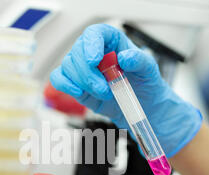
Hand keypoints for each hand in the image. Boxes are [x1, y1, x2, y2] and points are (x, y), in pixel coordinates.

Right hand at [50, 24, 201, 157]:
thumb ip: (139, 61)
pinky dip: (64, 85)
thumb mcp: (149, 70)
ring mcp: (83, 68)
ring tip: (104, 94)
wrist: (142, 106)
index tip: (94, 60)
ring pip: (68, 66)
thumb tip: (125, 57)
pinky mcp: (76, 84)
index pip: (95, 33)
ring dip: (83, 82)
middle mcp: (94, 52)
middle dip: (88, 72)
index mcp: (111, 42)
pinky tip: (78, 92)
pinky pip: (59, 79)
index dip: (91, 44)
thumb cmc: (145, 83)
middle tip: (104, 88)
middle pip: (78, 51)